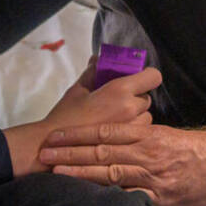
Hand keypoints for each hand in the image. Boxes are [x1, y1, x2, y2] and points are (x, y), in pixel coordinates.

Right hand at [3, 64, 160, 177]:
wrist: (53, 145)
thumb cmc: (65, 116)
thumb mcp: (78, 89)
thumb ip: (93, 72)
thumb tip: (98, 59)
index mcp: (120, 90)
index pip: (153, 76)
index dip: (146, 76)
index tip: (135, 79)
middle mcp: (130, 108)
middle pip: (147, 98)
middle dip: (136, 98)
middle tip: (119, 102)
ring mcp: (131, 128)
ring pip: (146, 117)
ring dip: (137, 116)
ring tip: (117, 119)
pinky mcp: (128, 145)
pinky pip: (139, 134)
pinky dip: (132, 131)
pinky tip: (115, 132)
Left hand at [38, 122, 205, 205]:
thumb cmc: (198, 149)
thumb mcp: (168, 135)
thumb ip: (143, 138)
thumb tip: (117, 139)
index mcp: (147, 135)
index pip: (105, 131)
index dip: (77, 134)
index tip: (55, 135)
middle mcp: (146, 153)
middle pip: (101, 151)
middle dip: (70, 153)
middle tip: (44, 153)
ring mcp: (153, 176)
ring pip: (110, 173)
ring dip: (81, 173)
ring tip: (56, 174)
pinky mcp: (161, 197)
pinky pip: (132, 198)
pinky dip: (110, 198)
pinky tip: (90, 201)